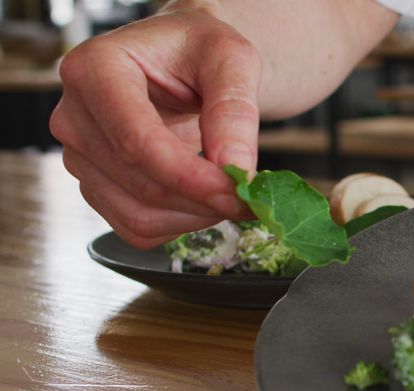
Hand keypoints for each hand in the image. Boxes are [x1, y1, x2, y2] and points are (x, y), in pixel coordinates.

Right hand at [50, 3, 260, 247]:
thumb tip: (235, 169)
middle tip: (251, 196)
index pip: (137, 141)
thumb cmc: (201, 51)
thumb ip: (235, 109)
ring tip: (230, 192)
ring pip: (139, 215)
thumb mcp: (231, 59)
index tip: (238, 191)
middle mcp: (74, 115)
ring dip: (196, 217)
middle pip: (141, 183)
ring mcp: (80, 156)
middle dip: (204, 200)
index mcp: (95, 69)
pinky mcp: (95, 185)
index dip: (190, 177)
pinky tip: (204, 201)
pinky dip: (180, 225)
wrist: (183, 61)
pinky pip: (137, 228)